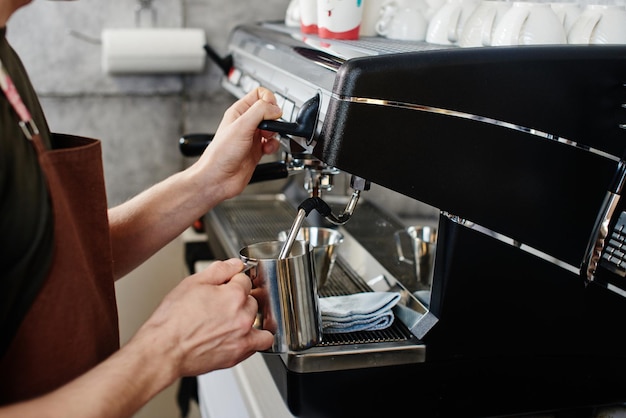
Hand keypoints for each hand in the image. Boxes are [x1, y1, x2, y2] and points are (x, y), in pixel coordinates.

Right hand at [132, 258, 273, 376]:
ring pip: (258, 320)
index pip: (244, 279)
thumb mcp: (192, 283)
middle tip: (221, 304)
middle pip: (252, 299)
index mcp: (233, 295)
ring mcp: (243, 336)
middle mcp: (242, 316)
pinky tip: (241, 335)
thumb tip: (235, 264)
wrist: (163, 350)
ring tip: (232, 319)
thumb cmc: (172, 320)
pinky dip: (255, 338)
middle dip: (239, 298)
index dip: (233, 280)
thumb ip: (219, 270)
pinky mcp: (238, 354)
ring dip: (249, 317)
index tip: (225, 285)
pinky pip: (260, 343)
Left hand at [192, 87, 282, 200]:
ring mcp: (252, 137)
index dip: (268, 99)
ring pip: (272, 128)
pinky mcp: (257, 151)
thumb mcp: (242, 126)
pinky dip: (273, 146)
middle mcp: (246, 123)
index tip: (271, 110)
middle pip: (268, 111)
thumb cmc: (220, 154)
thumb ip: (260, 112)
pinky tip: (267, 149)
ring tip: (267, 138)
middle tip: (269, 126)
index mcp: (239, 112)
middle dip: (274, 118)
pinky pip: (272, 143)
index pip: (259, 94)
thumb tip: (276, 109)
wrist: (218, 178)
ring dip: (275, 133)